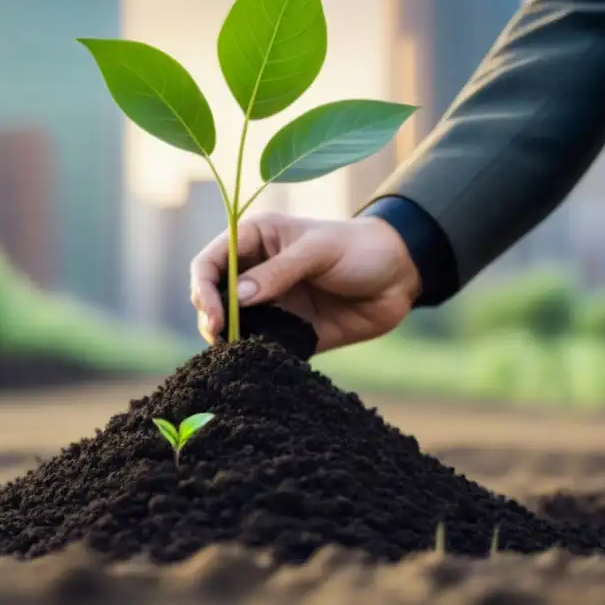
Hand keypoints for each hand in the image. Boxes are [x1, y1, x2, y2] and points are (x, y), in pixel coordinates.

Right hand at [189, 213, 421, 352]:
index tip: (216, 314)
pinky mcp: (287, 331)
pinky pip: (259, 346)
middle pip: (212, 296)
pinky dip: (252, 356)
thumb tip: (237, 297)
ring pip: (231, 325)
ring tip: (234, 352)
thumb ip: (280, 272)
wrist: (400, 277)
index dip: (203, 287)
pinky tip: (255, 363)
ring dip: (227, 339)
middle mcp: (255, 272)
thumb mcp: (319, 250)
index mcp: (255, 240)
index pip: (210, 261)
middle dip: (210, 316)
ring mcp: (269, 303)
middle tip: (221, 335)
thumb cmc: (359, 249)